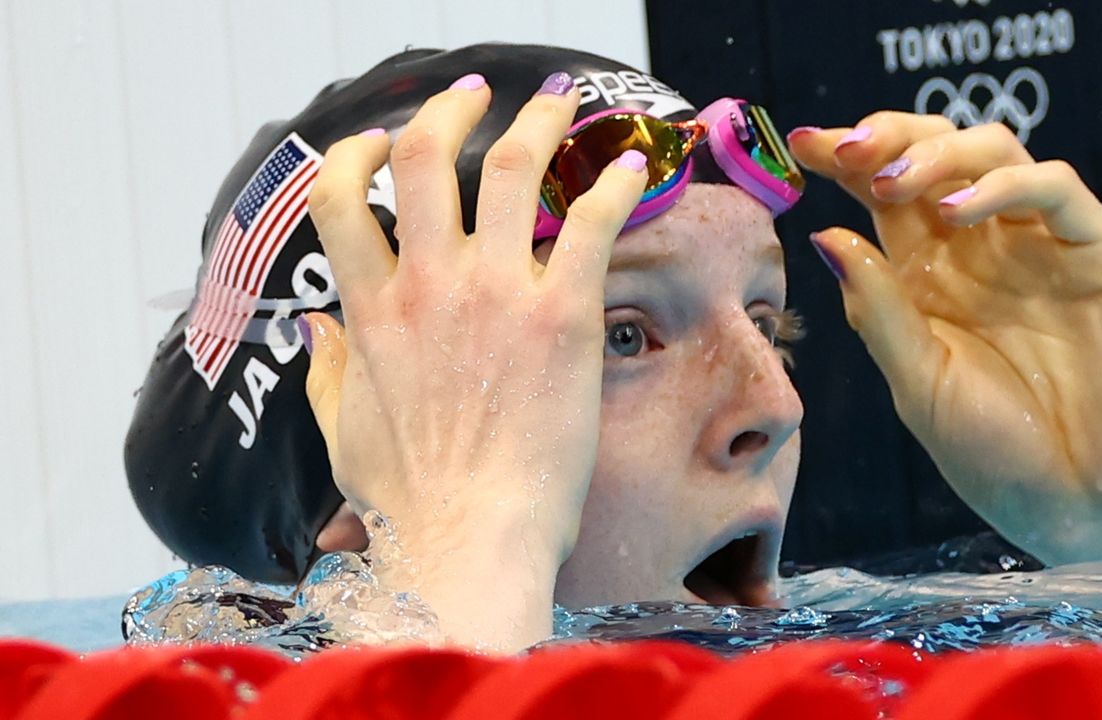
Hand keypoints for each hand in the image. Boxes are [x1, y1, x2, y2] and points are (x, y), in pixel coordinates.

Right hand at [303, 75, 646, 649]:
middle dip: (448, 111)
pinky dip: (612, 184)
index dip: (356, 154)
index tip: (376, 141)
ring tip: (558, 98)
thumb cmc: (413, 499)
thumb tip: (314, 328)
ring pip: (511, 169)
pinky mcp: (564, 317)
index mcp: (373, 310)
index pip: (342, 198)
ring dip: (538, 121)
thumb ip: (327, 372)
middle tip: (473, 97)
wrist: (473, 540)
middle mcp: (430, 286)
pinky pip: (590, 224)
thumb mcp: (344, 432)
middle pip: (424, 157)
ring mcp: (498, 295)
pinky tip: (630, 165)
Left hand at [789, 114, 1101, 563]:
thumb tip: (824, 235)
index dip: (844, 160)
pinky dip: (1005, 185)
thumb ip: (878, 310)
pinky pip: (1057, 190)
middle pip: (935, 154)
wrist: (1084, 510)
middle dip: (888, 137)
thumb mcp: (918, 384)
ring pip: (995, 153)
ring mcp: (1042, 247)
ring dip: (939, 153)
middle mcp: (982, 250)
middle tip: (847, 149)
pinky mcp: (1100, 256)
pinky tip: (957, 212)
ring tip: (895, 183)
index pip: (883, 194)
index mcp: (930, 276)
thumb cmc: (997, 456)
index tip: (798, 145)